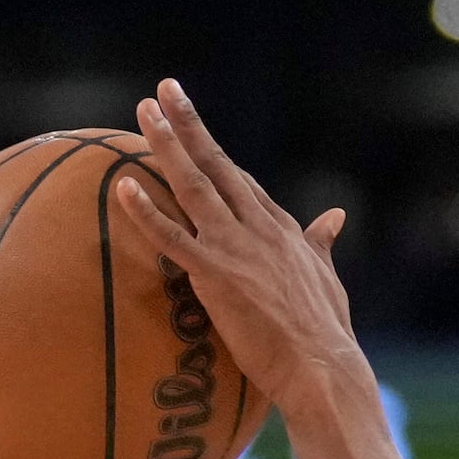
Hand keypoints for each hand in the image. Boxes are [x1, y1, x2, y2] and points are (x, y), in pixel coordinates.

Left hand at [116, 79, 368, 417]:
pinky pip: (173, 237)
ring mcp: (236, 247)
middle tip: (164, 90)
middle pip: (216, 165)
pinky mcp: (216, 275)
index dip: (215, 153)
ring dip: (167, 146)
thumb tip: (335, 218)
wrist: (323, 368)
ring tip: (144, 112)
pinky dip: (146, 211)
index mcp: (282, 229)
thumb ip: (322, 244)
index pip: (241, 182)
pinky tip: (122, 187)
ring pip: (194, 185)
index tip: (194, 127)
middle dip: (189, 126)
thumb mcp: (327, 278)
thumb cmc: (325, 336)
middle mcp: (258, 228)